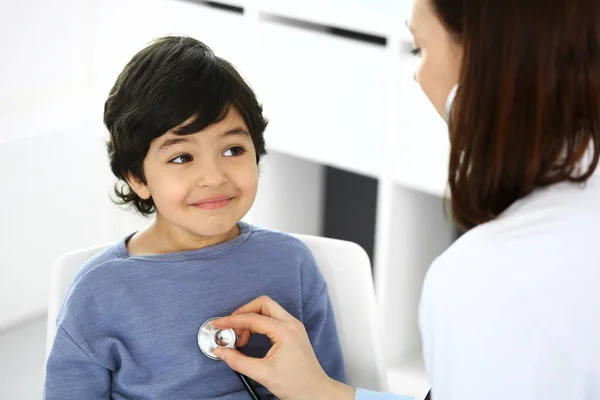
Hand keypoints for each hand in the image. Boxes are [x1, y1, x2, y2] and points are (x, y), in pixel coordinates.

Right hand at [212, 296, 354, 399]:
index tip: (218, 325)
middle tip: (231, 328)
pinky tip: (251, 338)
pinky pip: (273, 318)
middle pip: (263, 303)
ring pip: (268, 309)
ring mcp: (294, 326)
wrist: (315, 392)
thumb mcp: (262, 374)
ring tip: (241, 339)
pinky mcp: (293, 331)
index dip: (232, 321)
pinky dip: (259, 323)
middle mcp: (291, 323)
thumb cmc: (296, 384)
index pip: (253, 318)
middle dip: (243, 312)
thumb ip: (238, 361)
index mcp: (285, 331)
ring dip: (251, 318)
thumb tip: (221, 351)